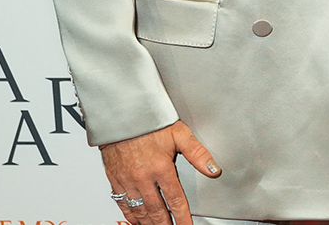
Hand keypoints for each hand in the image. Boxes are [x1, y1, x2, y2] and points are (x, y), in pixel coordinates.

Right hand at [101, 120, 219, 224]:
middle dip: (165, 224)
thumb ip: (198, 153)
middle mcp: (142, 178)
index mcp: (160, 168)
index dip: (182, 216)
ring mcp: (127, 180)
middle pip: (156, 210)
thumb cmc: (149, 122)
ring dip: (148, 223)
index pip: (175, 199)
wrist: (121, 115)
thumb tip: (213, 169)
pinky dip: (129, 215)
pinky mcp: (115, 179)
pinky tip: (136, 220)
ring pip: (139, 210)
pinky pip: (122, 203)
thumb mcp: (180, 134)